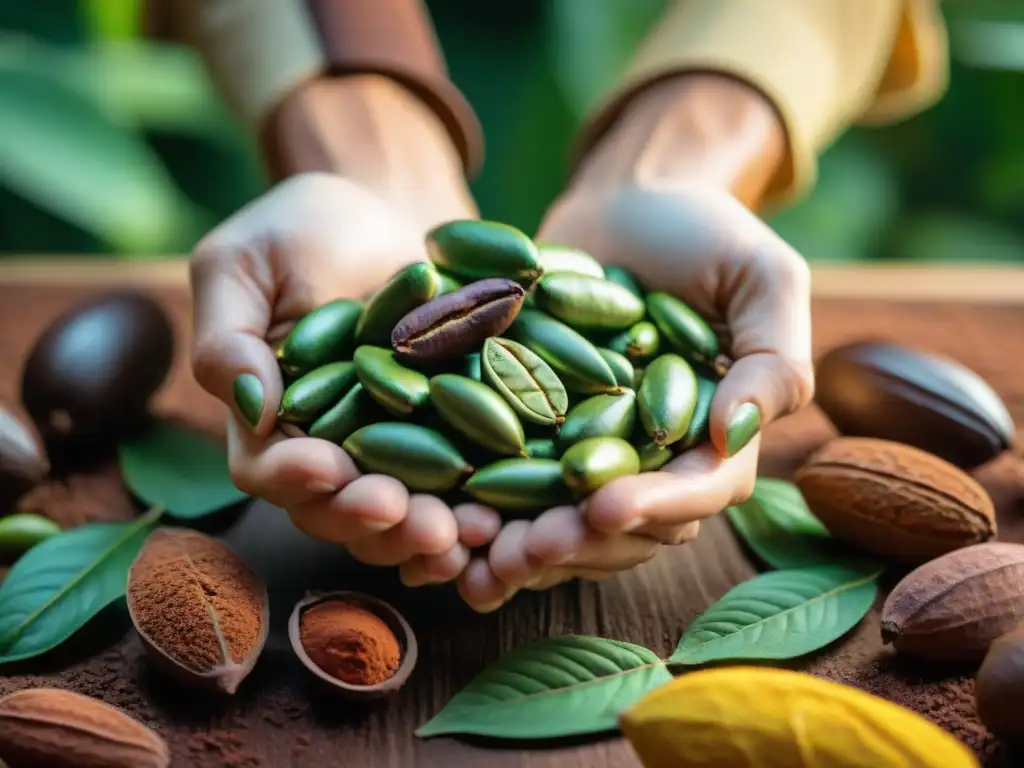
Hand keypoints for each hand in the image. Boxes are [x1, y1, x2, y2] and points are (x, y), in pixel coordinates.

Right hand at [189, 76, 480, 579]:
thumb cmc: (298, 227)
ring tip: (462, 531)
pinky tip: (503, 516)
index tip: (327, 468)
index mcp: (268, 418)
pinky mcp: (450, 436)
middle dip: (372, 519)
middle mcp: (327, 449)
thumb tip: (252, 408)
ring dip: (428, 530)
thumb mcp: (243, 264)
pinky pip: (460, 483)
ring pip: (401, 513)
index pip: (266, 467)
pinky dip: (477, 504)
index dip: (294, 477)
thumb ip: (230, 336)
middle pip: (338, 508)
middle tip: (409, 516)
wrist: (385, 205)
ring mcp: (391, 449)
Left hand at [455, 75, 814, 610]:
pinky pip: (508, 485)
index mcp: (713, 437)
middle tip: (526, 551)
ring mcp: (588, 452)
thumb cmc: (706, 233)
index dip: (654, 506)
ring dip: (519, 547)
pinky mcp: (531, 433)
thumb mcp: (762, 277)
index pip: (697, 489)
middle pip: (622, 526)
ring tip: (473, 555)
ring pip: (560, 521)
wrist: (628, 201)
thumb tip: (734, 433)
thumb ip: (770, 356)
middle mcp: (651, 460)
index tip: (606, 507)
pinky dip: (477, 514)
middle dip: (575, 544)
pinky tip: (438, 534)